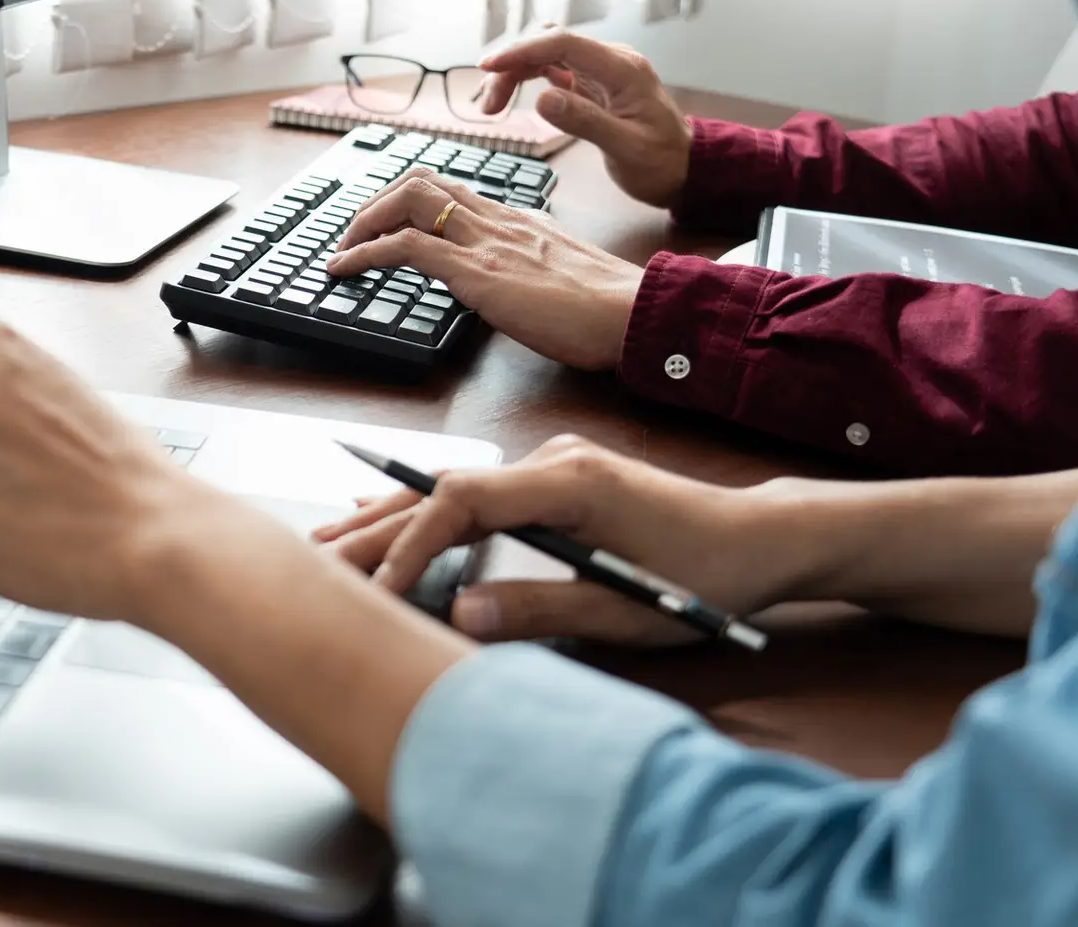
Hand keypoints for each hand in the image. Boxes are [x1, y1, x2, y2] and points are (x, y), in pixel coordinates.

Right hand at [313, 436, 825, 644]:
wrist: (763, 540)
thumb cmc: (709, 574)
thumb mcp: (625, 608)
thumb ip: (538, 609)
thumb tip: (460, 616)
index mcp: (571, 482)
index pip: (465, 498)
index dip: (412, 540)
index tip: (379, 583)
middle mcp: (553, 462)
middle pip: (444, 488)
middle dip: (377, 528)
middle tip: (314, 560)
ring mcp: (551, 466)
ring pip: (452, 488)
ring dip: (392, 517)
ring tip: (327, 542)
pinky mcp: (555, 481)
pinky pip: (474, 492)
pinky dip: (426, 509)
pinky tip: (384, 514)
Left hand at [327, 169, 642, 369]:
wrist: (631, 312)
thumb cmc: (605, 305)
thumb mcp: (556, 273)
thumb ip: (523, 268)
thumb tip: (501, 285)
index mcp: (515, 218)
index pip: (450, 187)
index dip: (406, 197)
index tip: (384, 218)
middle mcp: (496, 219)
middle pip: (420, 181)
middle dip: (375, 203)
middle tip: (353, 234)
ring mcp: (485, 241)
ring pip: (407, 201)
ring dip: (362, 223)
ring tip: (341, 250)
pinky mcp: (478, 271)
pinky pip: (406, 248)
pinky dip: (364, 253)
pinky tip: (344, 269)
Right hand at [476, 27, 691, 206]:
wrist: (683, 171)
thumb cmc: (661, 164)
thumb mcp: (626, 150)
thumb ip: (585, 122)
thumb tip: (542, 99)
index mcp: (622, 68)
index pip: (563, 43)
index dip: (522, 50)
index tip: (488, 67)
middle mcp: (610, 61)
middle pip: (549, 43)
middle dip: (512, 66)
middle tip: (487, 107)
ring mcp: (599, 71)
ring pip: (546, 55)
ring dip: (514, 73)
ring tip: (491, 107)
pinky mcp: (590, 85)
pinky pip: (551, 70)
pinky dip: (525, 79)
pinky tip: (509, 98)